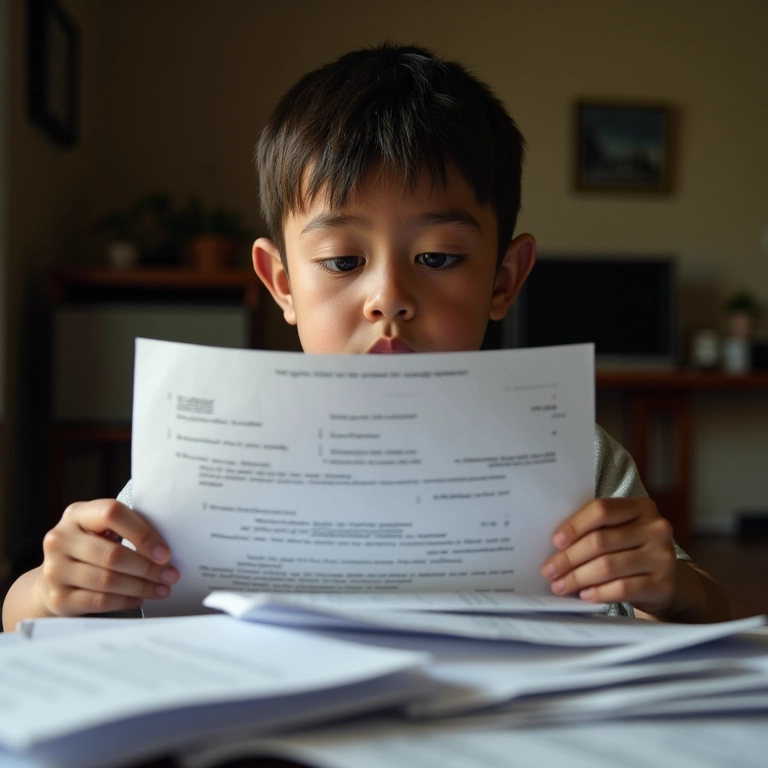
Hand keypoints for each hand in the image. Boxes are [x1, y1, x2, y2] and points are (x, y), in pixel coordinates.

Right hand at [35, 499, 178, 616]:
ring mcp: (55, 570)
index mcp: (77, 514)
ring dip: (141, 587)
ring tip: (162, 589)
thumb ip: (128, 528)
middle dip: (148, 568)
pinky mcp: (58, 598)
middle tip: (171, 575)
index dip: (143, 534)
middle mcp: (60, 539)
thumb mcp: (102, 528)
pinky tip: (140, 599)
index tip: (165, 554)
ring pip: (107, 581)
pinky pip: (99, 601)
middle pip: (112, 555)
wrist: (55, 577)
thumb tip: (165, 552)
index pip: (112, 514)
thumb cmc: (92, 546)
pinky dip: (125, 601)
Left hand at [541, 497, 676, 615]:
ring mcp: (663, 557)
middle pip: (600, 541)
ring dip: (577, 577)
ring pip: (608, 566)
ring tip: (559, 585)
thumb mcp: (620, 531)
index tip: (555, 542)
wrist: (667, 582)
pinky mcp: (663, 584)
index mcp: (641, 507)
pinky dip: (598, 592)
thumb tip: (556, 546)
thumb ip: (596, 529)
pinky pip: (622, 588)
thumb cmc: (631, 551)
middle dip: (568, 558)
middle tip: (549, 571)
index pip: (602, 510)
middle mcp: (657, 528)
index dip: (575, 525)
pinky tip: (584, 595)